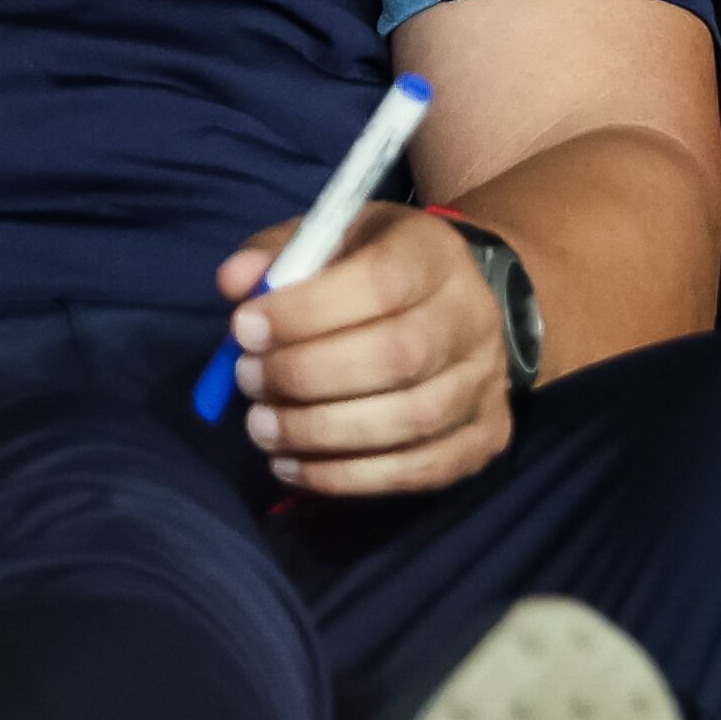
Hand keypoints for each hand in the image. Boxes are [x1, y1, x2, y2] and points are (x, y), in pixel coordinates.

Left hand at [220, 203, 511, 496]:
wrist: (460, 306)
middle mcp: (473, 317)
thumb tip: (234, 282)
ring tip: (262, 428)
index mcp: (435, 256)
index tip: (244, 329)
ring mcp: (486, 382)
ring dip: (319, 433)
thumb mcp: (332, 241)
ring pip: (409, 421)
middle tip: (247, 380)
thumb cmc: (379, 272)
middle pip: (396, 356)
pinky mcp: (486, 436)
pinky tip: (294, 467)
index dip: (307, 312)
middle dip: (305, 376)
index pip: (380, 283)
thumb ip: (280, 254)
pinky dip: (347, 478)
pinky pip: (419, 470)